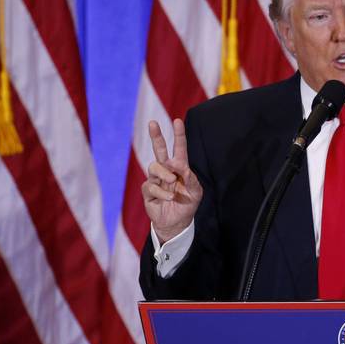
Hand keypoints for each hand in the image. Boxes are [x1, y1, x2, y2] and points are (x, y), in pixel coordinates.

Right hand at [141, 119, 202, 242]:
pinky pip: (152, 186)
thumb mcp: (196, 192)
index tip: (177, 120)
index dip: (179, 135)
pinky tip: (169, 198)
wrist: (177, 223)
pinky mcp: (148, 191)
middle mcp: (166, 171)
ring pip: (154, 166)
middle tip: (153, 123)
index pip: (179, 148)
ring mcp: (156, 180)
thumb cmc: (187, 204)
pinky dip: (162, 192)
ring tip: (172, 181)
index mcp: (179, 168)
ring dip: (164, 173)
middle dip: (156, 136)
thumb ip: (191, 179)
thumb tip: (180, 166)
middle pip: (159, 150)